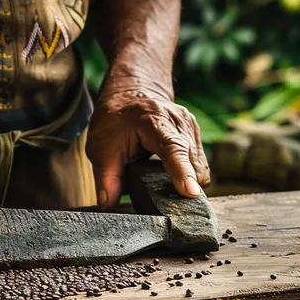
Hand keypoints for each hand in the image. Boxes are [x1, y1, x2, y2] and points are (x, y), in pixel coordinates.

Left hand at [87, 86, 210, 209]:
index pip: (172, 148)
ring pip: (200, 166)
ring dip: (187, 181)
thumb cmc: (114, 120)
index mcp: (153, 121)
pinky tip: (173, 176)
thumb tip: (108, 206)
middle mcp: (178, 121)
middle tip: (167, 204)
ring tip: (168, 188)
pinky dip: (189, 174)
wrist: (130, 93)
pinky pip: (200, 162)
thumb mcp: (100, 148)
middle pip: (192, 163)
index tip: (190, 192)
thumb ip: (106, 179)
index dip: (182, 172)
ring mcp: (190, 125)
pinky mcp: (195, 132)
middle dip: (185, 186)